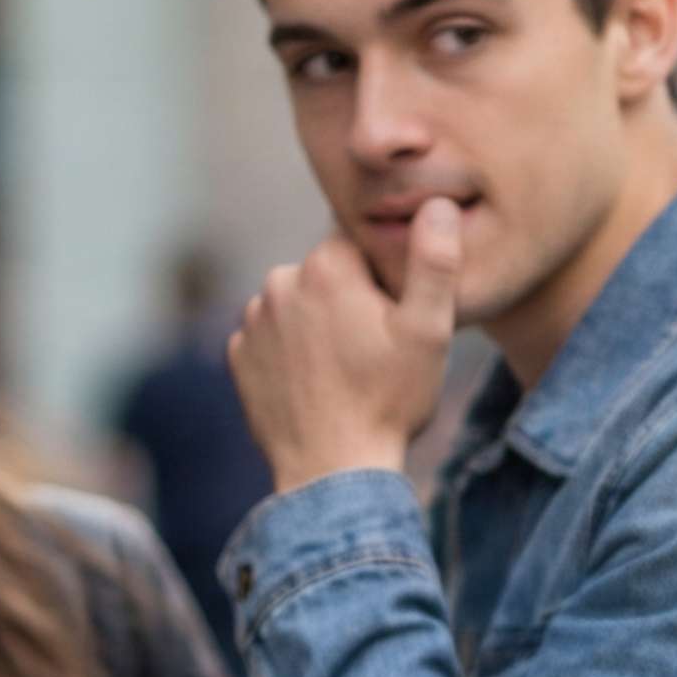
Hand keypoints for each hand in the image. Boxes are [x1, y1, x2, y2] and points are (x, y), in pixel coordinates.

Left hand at [231, 205, 465, 494]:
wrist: (331, 472)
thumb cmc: (388, 401)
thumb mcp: (429, 331)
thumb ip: (434, 261)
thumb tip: (438, 204)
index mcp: (326, 265)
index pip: (360, 246)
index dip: (384, 280)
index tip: (394, 319)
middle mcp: (279, 282)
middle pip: (327, 275)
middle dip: (350, 300)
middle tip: (375, 351)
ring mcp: (252, 321)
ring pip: (298, 305)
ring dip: (319, 326)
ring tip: (346, 372)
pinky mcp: (238, 356)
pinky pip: (273, 339)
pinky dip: (292, 354)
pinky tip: (318, 385)